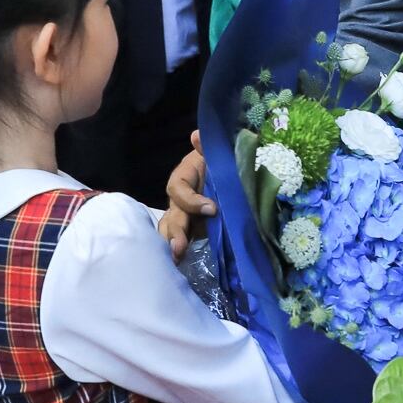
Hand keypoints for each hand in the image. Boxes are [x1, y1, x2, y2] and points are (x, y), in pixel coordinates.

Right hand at [159, 132, 214, 259]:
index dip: (190, 200)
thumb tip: (196, 136)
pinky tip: (178, 266)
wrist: (232, 179)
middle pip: (171, 213)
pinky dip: (178, 252)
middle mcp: (180, 198)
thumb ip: (208, 147)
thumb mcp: (218, 154)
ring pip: (169, 229)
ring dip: (171, 243)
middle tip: (179, 247)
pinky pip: (179, 241)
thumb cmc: (223, 164)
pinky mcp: (191, 230)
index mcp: (185, 176)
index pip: (177, 188)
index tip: (211, 209)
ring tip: (175, 260)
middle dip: (175, 231)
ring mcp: (183, 215)